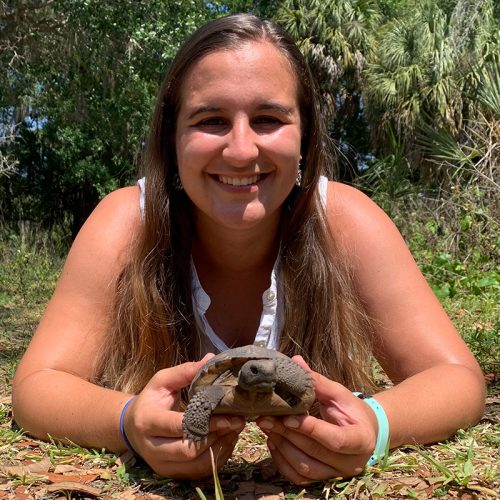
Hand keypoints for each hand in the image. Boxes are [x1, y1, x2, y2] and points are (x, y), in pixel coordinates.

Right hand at [123, 355, 244, 478]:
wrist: (131, 427)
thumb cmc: (150, 400)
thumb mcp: (161, 381)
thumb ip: (184, 372)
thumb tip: (210, 359)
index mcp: (147, 421)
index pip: (178, 426)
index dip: (205, 422)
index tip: (228, 415)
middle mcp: (152, 447)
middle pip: (188, 450)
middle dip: (216, 437)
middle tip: (237, 421)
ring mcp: (161, 464)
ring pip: (196, 464)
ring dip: (220, 448)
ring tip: (235, 430)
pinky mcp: (171, 474)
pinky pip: (198, 471)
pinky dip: (217, 457)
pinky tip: (227, 440)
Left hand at [256, 356, 377, 483]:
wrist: (364, 431)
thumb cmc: (351, 409)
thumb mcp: (339, 393)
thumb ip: (318, 381)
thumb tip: (295, 361)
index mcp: (361, 439)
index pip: (334, 439)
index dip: (310, 429)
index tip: (287, 417)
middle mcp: (351, 463)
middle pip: (315, 453)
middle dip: (287, 434)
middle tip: (266, 418)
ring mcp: (336, 474)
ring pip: (304, 468)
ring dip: (282, 447)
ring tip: (267, 427)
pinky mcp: (323, 479)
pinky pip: (298, 476)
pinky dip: (282, 461)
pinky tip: (273, 441)